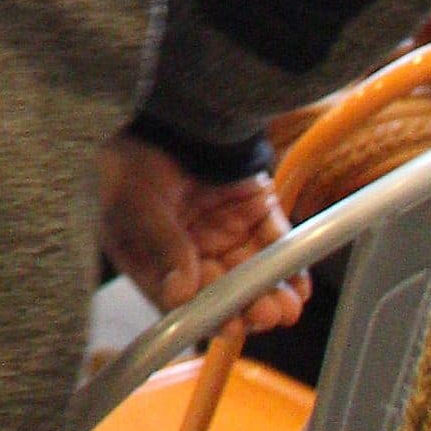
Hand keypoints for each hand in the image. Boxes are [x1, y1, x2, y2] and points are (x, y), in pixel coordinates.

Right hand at [97, 135, 309, 333]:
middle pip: (223, 295)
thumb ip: (161, 244)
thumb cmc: (131, 155)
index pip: (180, 300)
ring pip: (254, 279)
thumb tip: (180, 295)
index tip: (227, 322)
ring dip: (273, 297)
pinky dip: (292, 269)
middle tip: (262, 312)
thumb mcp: (135, 200)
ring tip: (284, 305)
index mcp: (151, 258)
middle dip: (246, 309)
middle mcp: (191, 255)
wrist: (166, 108)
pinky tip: (299, 285)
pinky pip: (277, 248)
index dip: (206, 316)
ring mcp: (224, 237)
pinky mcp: (255, 216)